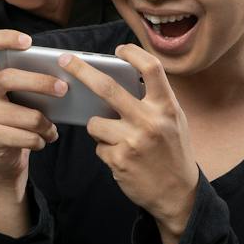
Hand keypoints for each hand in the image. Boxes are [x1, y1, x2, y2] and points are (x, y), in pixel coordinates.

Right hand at [0, 30, 63, 192]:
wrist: (2, 155)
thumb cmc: (19, 118)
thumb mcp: (23, 95)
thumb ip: (33, 81)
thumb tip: (66, 77)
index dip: (4, 38)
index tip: (28, 42)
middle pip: (9, 77)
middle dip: (40, 82)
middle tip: (64, 88)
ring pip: (27, 115)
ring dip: (47, 124)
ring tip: (52, 129)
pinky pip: (26, 136)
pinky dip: (40, 140)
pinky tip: (42, 140)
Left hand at [61, 45, 198, 240]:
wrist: (178, 194)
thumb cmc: (173, 152)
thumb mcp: (174, 121)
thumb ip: (154, 101)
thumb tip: (122, 77)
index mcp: (167, 107)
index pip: (151, 68)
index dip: (133, 53)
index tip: (119, 49)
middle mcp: (150, 122)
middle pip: (107, 88)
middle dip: (81, 70)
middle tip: (65, 60)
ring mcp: (133, 142)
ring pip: (95, 122)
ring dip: (98, 127)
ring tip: (116, 137)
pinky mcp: (119, 161)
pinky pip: (99, 147)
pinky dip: (106, 149)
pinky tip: (122, 157)